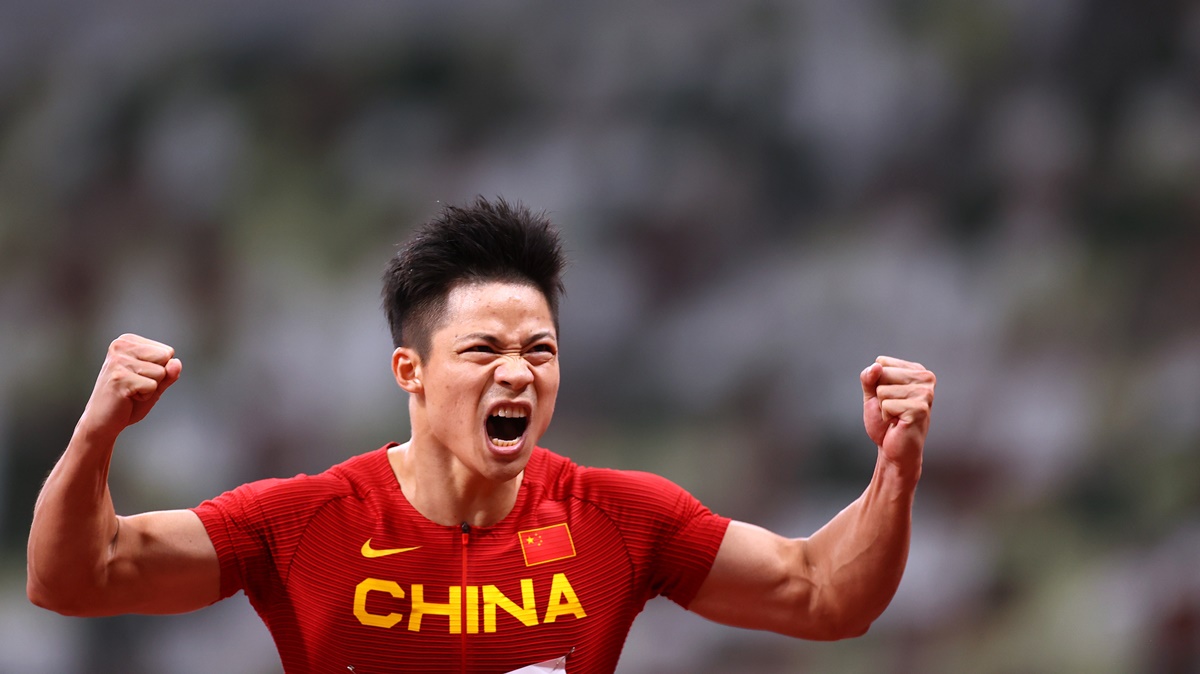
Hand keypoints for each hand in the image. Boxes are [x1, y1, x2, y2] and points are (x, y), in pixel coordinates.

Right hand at [80, 334, 181, 438]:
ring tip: (130, 391)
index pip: (167, 351)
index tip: (138, 377)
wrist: (103, 421)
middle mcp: (120, 346)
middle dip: (157, 377)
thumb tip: (177, 362)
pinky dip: (145, 396)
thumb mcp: (155, 383)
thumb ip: (169, 372)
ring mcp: (118, 361)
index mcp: (128, 341)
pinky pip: (153, 386)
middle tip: (135, 385)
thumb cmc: (128, 400)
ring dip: (150, 388)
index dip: (159, 370)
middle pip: (165, 358)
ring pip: (160, 372)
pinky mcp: (120, 378)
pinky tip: (127, 397)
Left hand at [861, 356, 934, 470]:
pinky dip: (886, 416)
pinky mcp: (920, 408)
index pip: (881, 362)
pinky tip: (898, 423)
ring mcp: (925, 393)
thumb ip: (869, 377)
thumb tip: (876, 366)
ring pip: (883, 390)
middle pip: (882, 373)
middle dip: (879, 394)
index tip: (889, 397)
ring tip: (896, 416)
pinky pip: (886, 405)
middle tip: (892, 409)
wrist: (893, 450)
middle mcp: (925, 378)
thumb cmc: (885, 422)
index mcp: (916, 370)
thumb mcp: (872, 394)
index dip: (877, 382)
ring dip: (883, 407)